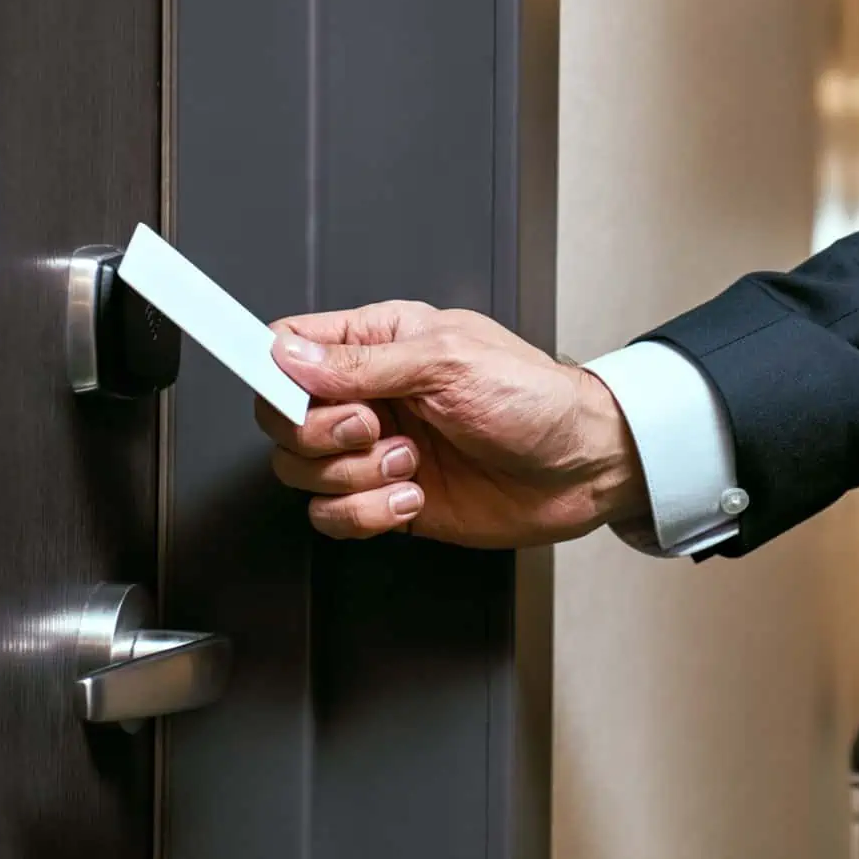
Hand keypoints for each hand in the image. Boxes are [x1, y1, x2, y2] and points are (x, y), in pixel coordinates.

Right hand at [257, 301, 649, 546]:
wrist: (583, 467)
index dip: (275, 373)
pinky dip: (368, 514)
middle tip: (375, 428)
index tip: (294, 394)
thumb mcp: (448, 362)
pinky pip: (333, 516)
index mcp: (378, 342)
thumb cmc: (536, 400)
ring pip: (301, 472)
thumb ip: (364, 363)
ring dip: (353, 477)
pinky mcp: (387, 499)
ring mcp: (375, 450)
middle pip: (282, 418)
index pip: (286, 346)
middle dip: (321, 434)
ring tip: (410, 463)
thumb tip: (290, 357)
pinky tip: (412, 496)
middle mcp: (369, 396)